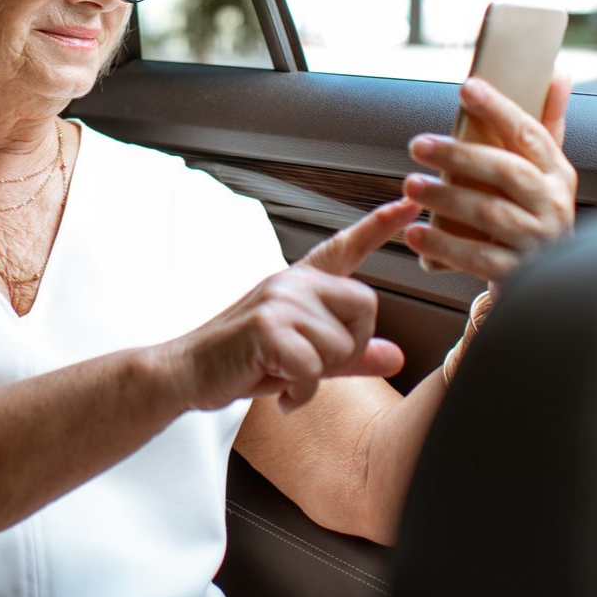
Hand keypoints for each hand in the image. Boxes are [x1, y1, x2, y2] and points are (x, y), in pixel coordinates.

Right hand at [167, 199, 419, 413]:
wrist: (187, 371)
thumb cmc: (244, 360)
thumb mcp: (304, 356)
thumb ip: (351, 355)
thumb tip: (396, 357)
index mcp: (302, 281)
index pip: (347, 246)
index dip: (380, 224)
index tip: (409, 203)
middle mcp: (294, 282)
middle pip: (366, 307)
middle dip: (350, 346)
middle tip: (312, 364)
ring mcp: (280, 301)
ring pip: (340, 345)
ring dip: (317, 377)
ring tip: (284, 375)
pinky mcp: (268, 328)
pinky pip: (313, 370)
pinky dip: (300, 393)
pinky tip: (279, 392)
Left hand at [402, 74, 576, 283]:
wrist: (547, 281)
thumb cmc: (534, 213)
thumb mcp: (545, 172)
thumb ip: (547, 123)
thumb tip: (557, 74)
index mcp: (558, 174)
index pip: (531, 133)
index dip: (499, 109)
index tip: (467, 87)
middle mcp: (553, 206)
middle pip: (507, 173)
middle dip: (460, 156)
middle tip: (418, 145)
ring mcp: (537, 241)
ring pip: (490, 215)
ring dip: (446, 199)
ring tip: (411, 186)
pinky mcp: (517, 274)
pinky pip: (477, 258)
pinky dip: (443, 247)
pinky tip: (416, 234)